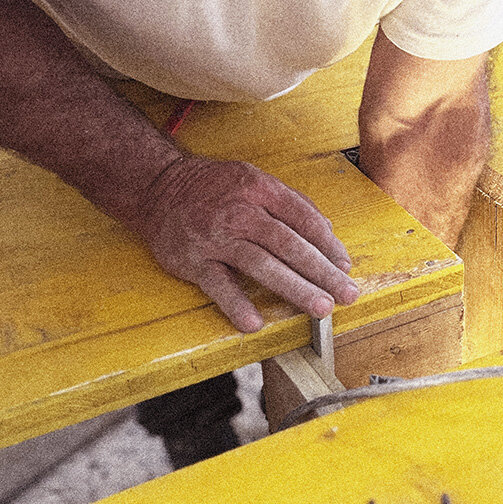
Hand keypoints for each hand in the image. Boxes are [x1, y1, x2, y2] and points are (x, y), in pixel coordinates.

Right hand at [132, 155, 358, 331]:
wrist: (157, 188)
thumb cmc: (214, 188)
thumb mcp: (254, 181)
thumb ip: (291, 204)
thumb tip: (327, 232)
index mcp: (260, 189)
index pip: (303, 219)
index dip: (328, 245)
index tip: (345, 267)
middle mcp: (240, 211)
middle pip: (288, 245)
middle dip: (321, 272)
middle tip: (345, 294)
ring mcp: (216, 237)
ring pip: (261, 264)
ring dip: (294, 288)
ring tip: (319, 307)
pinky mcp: (193, 260)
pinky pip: (218, 284)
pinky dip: (236, 304)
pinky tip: (255, 322)